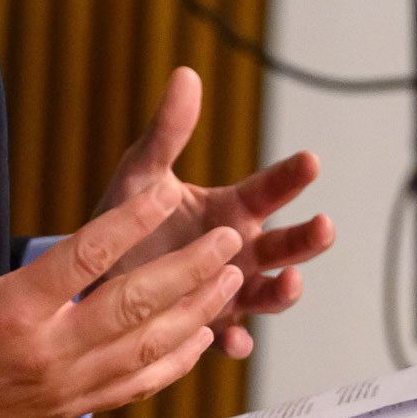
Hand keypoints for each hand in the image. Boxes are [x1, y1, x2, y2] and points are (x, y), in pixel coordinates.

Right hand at [0, 137, 244, 417]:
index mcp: (9, 312)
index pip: (85, 258)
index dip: (132, 223)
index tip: (169, 192)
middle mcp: (45, 354)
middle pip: (135, 307)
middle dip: (189, 270)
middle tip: (231, 237)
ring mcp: (62, 388)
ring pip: (146, 350)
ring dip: (196, 313)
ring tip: (233, 278)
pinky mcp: (68, 410)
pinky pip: (135, 387)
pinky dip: (174, 363)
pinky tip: (204, 337)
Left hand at [92, 67, 332, 359]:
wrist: (92, 275)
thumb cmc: (125, 218)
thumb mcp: (142, 173)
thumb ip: (168, 131)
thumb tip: (186, 74)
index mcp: (230, 210)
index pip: (270, 190)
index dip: (291, 177)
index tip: (310, 161)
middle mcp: (239, 251)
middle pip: (286, 245)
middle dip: (308, 238)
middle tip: (324, 227)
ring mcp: (228, 290)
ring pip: (269, 293)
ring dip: (285, 290)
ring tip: (289, 283)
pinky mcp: (206, 325)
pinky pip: (228, 339)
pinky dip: (235, 343)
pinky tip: (233, 341)